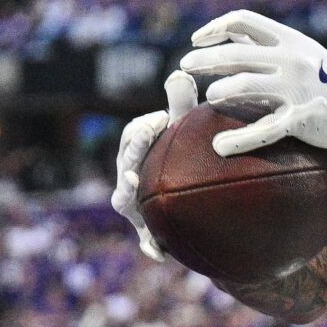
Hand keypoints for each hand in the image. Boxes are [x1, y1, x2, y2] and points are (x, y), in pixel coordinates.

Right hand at [108, 65, 202, 261]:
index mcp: (139, 148)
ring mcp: (136, 203)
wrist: (201, 195)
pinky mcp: (149, 229)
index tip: (160, 120)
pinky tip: (159, 254)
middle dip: (132, 156)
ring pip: (125, 200)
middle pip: (125, 164)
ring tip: (135, 188)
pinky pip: (146, 239)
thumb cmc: (188, 151)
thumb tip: (181, 72)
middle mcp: (131, 174)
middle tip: (144, 147)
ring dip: (129, 196)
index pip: (133, 135)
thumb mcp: (187, 127)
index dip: (143, 129)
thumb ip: (182, 104)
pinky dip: (150, 245)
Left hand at [181, 9, 326, 156]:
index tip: (197, 40)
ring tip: (209, 98)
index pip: (243, 21)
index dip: (214, 28)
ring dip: (219, 90)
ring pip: (244, 84)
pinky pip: (263, 130)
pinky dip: (238, 140)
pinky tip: (219, 147)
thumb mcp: (300, 51)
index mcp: (289, 39)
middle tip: (186, 66)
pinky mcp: (299, 119)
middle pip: (236, 53)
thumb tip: (228, 32)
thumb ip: (266, 43)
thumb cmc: (323, 79)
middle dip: (205, 60)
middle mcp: (292, 60)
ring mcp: (296, 89)